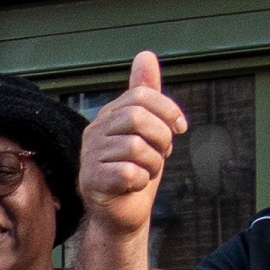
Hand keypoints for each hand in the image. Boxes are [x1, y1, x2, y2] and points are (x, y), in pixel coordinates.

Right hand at [77, 48, 182, 239]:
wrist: (123, 215)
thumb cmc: (137, 171)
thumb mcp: (148, 129)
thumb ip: (146, 94)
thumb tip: (145, 55)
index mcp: (108, 116)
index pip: (142, 96)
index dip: (168, 110)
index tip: (180, 128)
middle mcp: (94, 133)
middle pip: (138, 118)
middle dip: (161, 138)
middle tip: (162, 154)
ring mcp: (89, 157)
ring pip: (137, 148)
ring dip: (153, 164)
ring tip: (146, 172)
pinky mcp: (91, 182)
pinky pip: (130, 173)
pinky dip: (142, 182)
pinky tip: (134, 186)